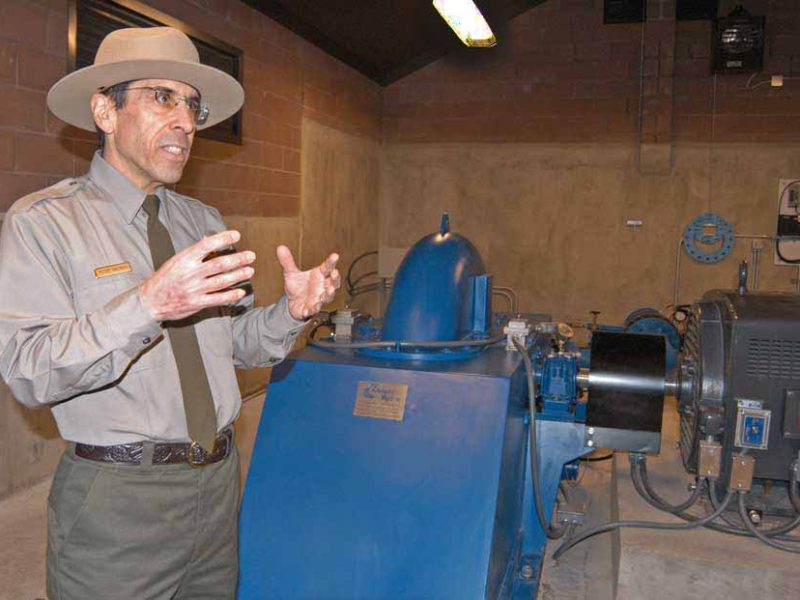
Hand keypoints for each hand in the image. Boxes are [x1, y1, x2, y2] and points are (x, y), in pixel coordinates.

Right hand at [139, 230, 254, 321]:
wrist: (150, 301)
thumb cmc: (165, 279)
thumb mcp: (176, 261)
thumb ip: (194, 252)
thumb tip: (209, 238)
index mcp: (184, 259)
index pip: (206, 245)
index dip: (223, 239)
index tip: (236, 235)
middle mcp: (191, 273)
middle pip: (219, 264)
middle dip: (237, 259)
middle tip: (251, 255)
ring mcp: (194, 289)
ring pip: (221, 281)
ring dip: (238, 275)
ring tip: (250, 270)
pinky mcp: (196, 303)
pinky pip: (217, 299)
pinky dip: (230, 296)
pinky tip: (240, 292)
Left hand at [277, 245, 340, 319]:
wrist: (293, 303)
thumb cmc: (298, 287)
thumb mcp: (291, 273)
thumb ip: (287, 261)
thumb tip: (280, 248)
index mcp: (319, 276)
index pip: (327, 267)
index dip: (331, 262)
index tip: (335, 256)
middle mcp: (322, 287)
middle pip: (333, 283)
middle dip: (335, 279)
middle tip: (335, 273)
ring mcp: (318, 298)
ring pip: (327, 297)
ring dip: (329, 294)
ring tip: (330, 290)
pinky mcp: (311, 309)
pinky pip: (314, 309)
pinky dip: (313, 308)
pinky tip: (312, 307)